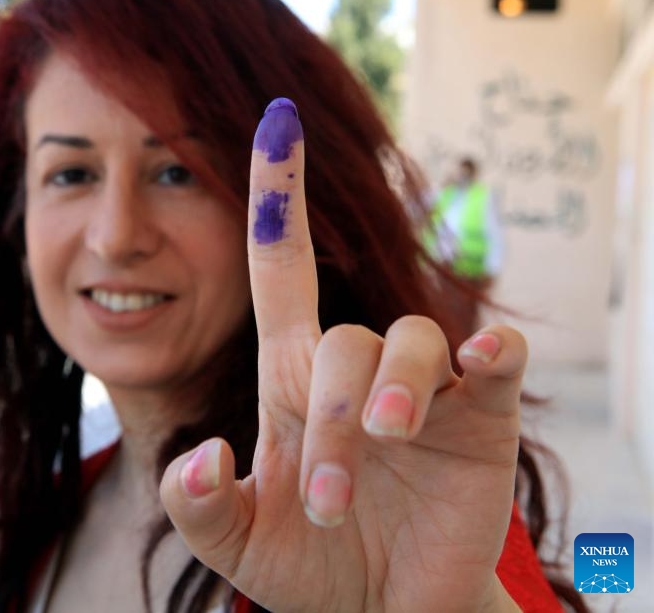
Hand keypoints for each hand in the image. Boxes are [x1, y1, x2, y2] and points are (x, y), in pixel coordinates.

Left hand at [161, 99, 524, 612]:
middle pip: (339, 340)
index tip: (276, 116)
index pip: (282, 268)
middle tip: (323, 501)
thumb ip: (193, 502)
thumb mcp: (232, 539)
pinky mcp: (479, 421)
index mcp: (291, 380)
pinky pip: (491, 361)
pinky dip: (491, 352)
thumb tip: (205, 452)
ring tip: (378, 453)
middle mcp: (356, 371)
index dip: (279, 196)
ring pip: (405, 340)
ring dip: (387, 395)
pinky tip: (484, 361)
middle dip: (326, 419)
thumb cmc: (306, 567)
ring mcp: (423, 391)